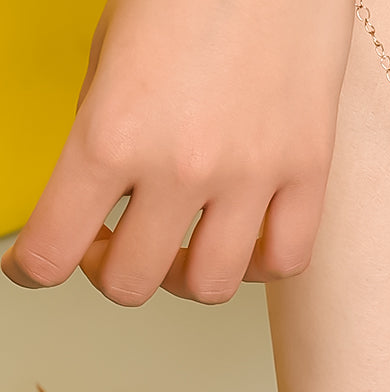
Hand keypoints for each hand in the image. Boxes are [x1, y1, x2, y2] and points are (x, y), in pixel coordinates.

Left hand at [1, 0, 355, 304]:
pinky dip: (255, 265)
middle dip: (108, 270)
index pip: (54, 247)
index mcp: (112, 132)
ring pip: (206, 287)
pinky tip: (241, 240)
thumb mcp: (110, 56)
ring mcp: (251, 176)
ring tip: (179, 249)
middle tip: (109, 245)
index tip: (32, 267)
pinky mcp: (307, 172)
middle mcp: (181, 166)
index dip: (34, 268)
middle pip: (131, 283)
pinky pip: (282, 261)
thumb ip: (100, 134)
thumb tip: (95, 199)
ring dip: (181, 278)